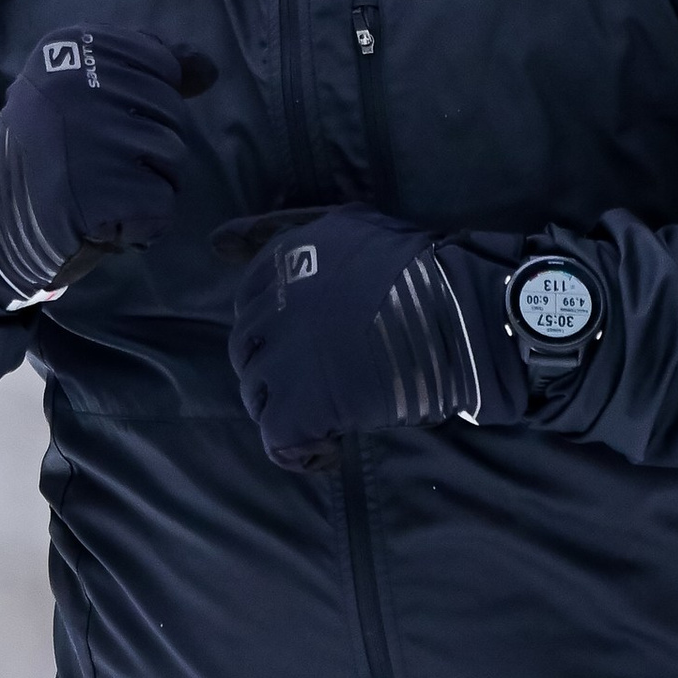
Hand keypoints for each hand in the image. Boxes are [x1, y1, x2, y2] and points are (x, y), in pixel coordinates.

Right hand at [0, 28, 214, 305]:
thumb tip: (208, 68)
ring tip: (96, 187)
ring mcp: (96, 139)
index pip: (159, 62)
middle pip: (170, 112)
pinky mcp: (108, 191)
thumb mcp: (82, 86)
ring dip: (146, 184)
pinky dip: (140, 221)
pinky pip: (163, 203)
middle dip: (145, 145)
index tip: (105, 119)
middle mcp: (82, 85)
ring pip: (172, 158)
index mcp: (72, 46)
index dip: (144, 100)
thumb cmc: (46, 148)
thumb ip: (147, 67)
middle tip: (94, 161)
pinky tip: (101, 217)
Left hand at [217, 203, 524, 472]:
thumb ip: (282, 229)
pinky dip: (303, 451)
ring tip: (329, 412)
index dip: (277, 330)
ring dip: (288, 409)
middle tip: (323, 381)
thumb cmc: (417, 269)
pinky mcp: (301, 406)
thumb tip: (216, 244)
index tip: (311, 342)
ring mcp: (283, 360)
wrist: (461, 316)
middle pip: (247, 353)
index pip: (248, 305)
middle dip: (277, 370)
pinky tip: (332, 446)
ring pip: (257, 396)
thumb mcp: (347, 225)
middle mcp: (271, 310)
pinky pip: (279, 440)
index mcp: (281, 266)